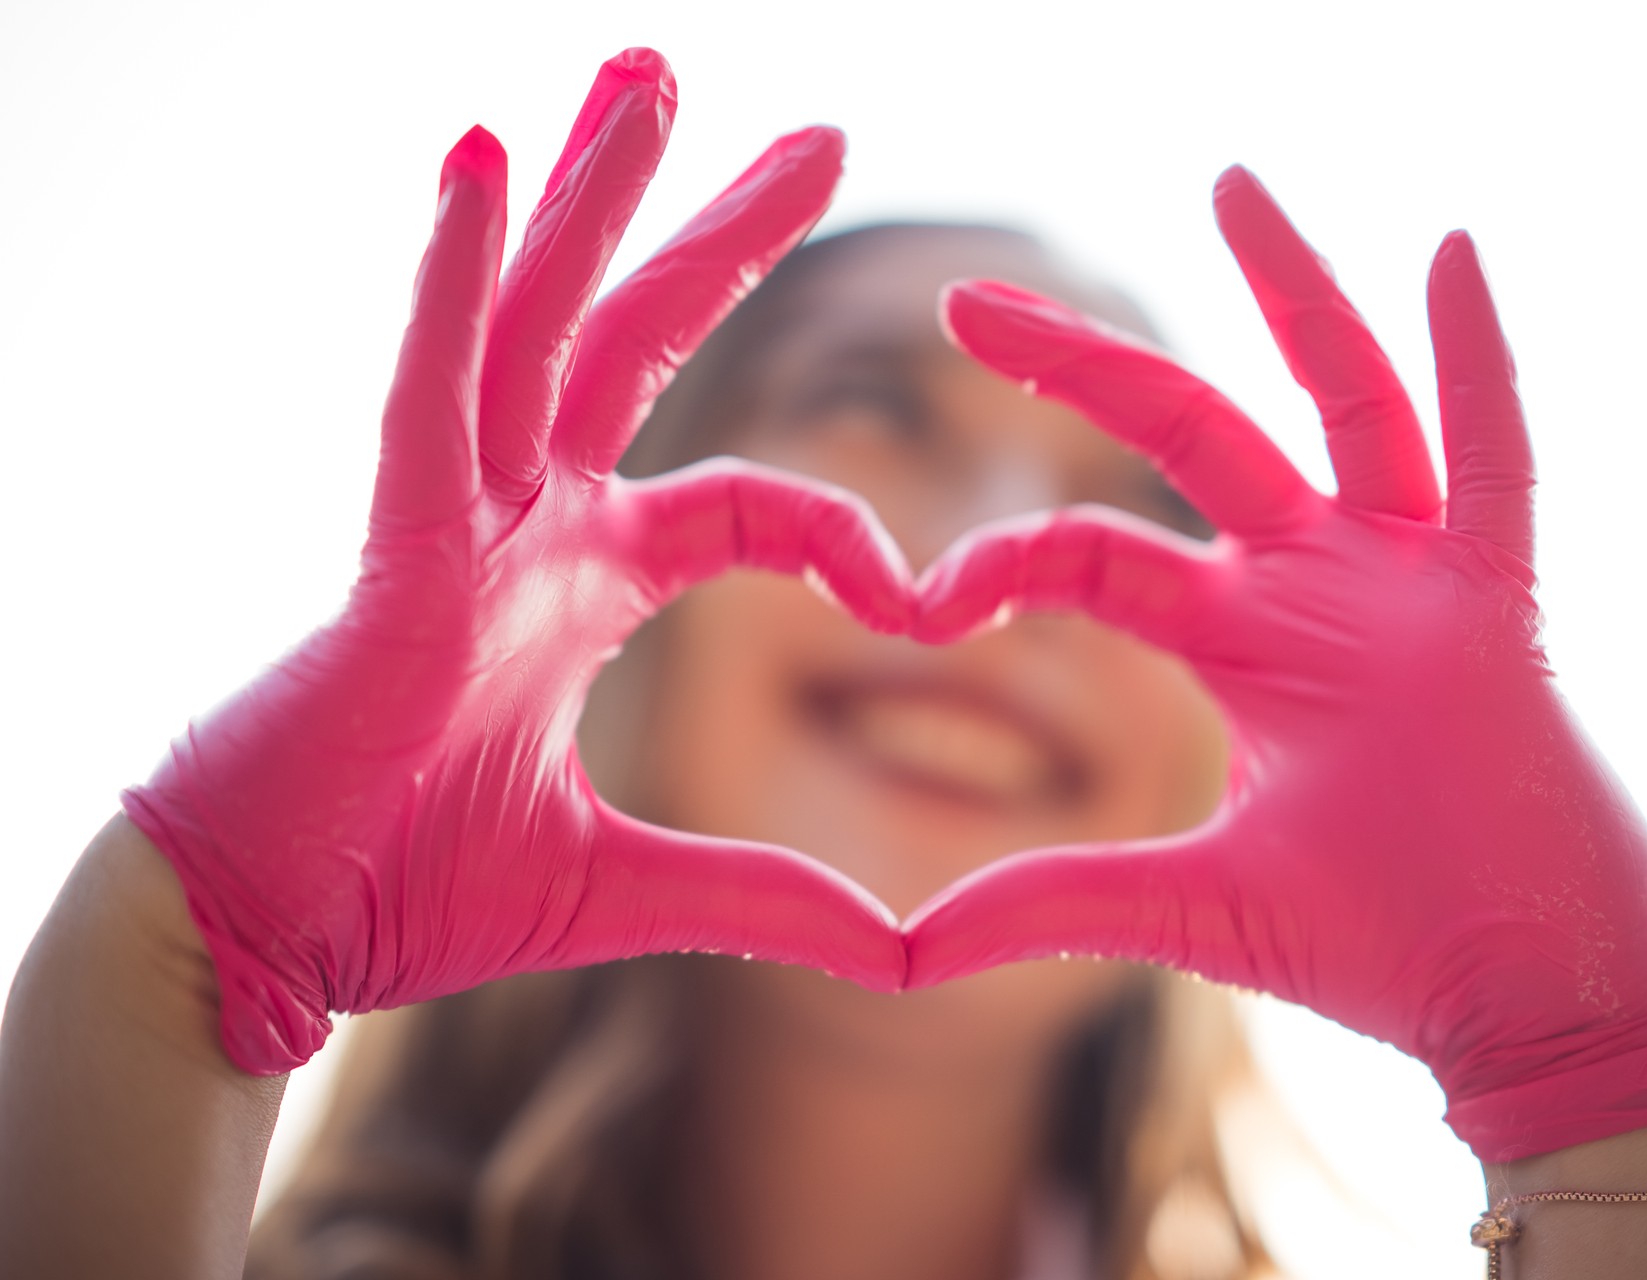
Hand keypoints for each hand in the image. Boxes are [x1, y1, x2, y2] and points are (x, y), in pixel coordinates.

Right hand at [121, 50, 913, 1074]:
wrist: (272, 935)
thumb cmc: (412, 892)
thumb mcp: (626, 885)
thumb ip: (760, 896)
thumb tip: (896, 949)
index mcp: (580, 585)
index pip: (743, 504)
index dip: (843, 536)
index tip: (939, 591)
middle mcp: (523, 524)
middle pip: (638, 345)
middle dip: (719, 236)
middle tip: (818, 136)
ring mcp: (452, 520)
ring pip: (537, 323)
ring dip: (592, 195)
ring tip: (652, 77)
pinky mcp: (390, 548)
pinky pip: (429, 386)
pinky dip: (455, 276)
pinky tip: (486, 158)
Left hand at [903, 167, 1646, 1159]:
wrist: (1525, 1001)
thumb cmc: (1375, 946)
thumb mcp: (1192, 906)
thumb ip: (1053, 899)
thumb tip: (902, 952)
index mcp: (1240, 643)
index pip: (1096, 552)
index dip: (1004, 555)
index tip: (914, 595)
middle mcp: (1317, 587)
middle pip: (1193, 433)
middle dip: (1083, 363)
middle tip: (967, 298)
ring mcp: (1409, 584)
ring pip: (1343, 401)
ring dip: (1289, 291)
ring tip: (1225, 184)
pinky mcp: (1497, 609)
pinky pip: (1494, 461)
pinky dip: (1480, 358)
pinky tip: (1451, 251)